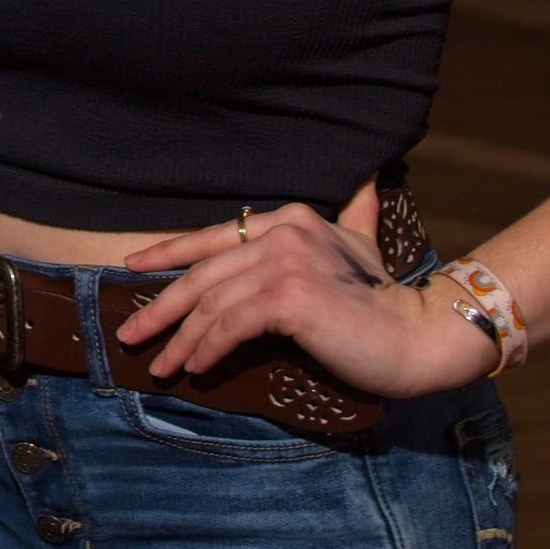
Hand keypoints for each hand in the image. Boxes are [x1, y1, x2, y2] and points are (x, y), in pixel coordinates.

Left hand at [113, 185, 498, 400]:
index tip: (134, 268)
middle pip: (203, 274)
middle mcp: (284, 232)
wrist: (417, 337)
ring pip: (212, 304)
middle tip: (131, 336)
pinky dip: (207, 349)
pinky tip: (196, 368)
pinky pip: (230, 326)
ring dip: (180, 341)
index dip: (168, 252)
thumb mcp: (361, 246)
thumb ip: (355, 215)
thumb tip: (370, 180)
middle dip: (161, 308)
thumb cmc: (383, 301)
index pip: (214, 235)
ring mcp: (286, 263)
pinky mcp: (289, 298)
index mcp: (290, 218)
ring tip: (162, 366)